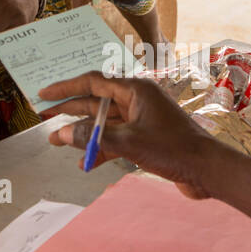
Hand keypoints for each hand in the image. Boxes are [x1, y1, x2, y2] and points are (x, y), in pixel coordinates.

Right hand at [40, 73, 224, 197]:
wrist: (207, 170)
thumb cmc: (173, 150)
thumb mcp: (128, 142)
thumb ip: (92, 137)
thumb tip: (61, 133)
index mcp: (135, 90)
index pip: (92, 81)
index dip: (65, 87)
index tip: (43, 93)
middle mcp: (138, 99)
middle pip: (96, 101)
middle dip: (69, 111)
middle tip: (44, 119)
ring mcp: (142, 118)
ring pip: (104, 122)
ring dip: (83, 134)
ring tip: (57, 143)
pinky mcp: (147, 137)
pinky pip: (116, 139)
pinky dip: (101, 149)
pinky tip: (87, 163)